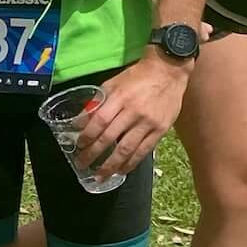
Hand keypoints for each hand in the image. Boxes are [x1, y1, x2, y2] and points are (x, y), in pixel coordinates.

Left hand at [75, 53, 191, 179]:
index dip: (88, 136)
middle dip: (94, 154)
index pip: (99, 121)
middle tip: (82, 164)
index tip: (79, 146)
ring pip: (127, 149)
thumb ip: (98, 102)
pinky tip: (122, 170)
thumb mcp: (113, 83)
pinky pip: (144, 150)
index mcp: (119, 98)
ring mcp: (149, 122)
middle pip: (110, 138)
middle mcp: (133, 112)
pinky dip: (132, 162)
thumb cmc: (137, 76)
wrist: (168, 71)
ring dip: (112, 165)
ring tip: (101, 175)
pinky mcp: (161, 130)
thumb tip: (81, 121)